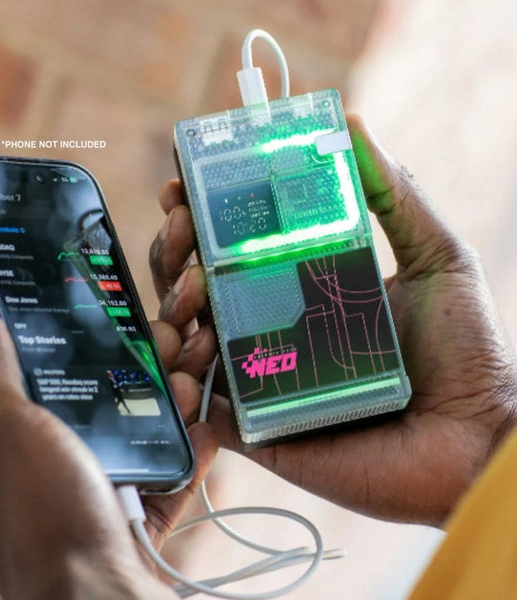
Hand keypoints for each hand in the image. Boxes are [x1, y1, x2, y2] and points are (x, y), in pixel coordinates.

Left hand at [0, 301, 217, 599]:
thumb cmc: (43, 517)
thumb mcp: (6, 431)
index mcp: (2, 452)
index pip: (37, 381)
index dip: (76, 345)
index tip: (112, 316)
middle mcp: (46, 473)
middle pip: (97, 403)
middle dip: (139, 370)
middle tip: (169, 344)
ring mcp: (92, 496)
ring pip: (137, 434)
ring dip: (171, 403)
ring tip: (192, 380)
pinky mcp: (133, 518)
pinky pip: (165, 475)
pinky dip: (187, 451)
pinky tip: (204, 428)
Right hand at [149, 114, 516, 525]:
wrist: (473, 440)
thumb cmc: (466, 351)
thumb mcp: (438, 257)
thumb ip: (394, 194)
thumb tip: (353, 126)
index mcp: (302, 286)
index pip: (235, 244)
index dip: (202, 212)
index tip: (184, 182)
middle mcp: (271, 326)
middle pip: (198, 283)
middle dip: (175, 248)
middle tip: (182, 225)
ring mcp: (257, 375)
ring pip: (185, 335)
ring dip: (171, 303)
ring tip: (191, 287)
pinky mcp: (252, 425)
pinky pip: (198, 400)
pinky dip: (180, 375)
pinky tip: (188, 350)